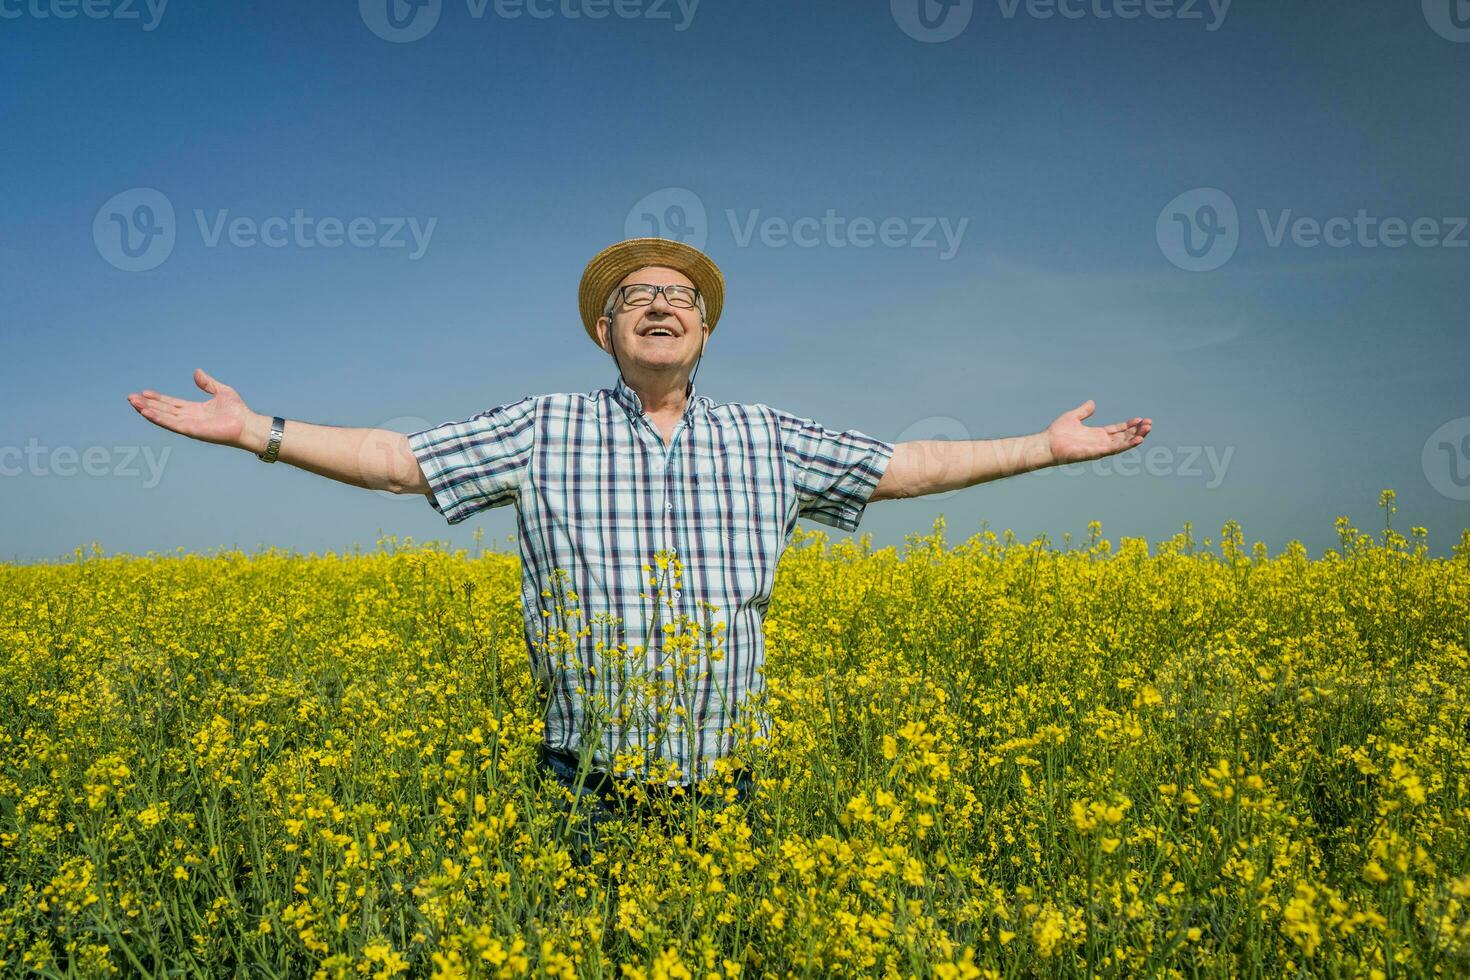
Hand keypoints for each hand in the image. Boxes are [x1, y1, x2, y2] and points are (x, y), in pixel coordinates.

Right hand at [126, 368, 258, 450]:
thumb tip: (196, 372)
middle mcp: (189, 418)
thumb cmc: (238, 411)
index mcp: (194, 410)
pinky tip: (147, 412)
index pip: (171, 403)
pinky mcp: (191, 431)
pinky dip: (158, 418)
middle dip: (147, 404)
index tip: (144, 392)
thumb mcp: (220, 391)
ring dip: (148, 410)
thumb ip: (207, 383)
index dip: (158, 398)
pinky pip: (171, 424)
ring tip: (134, 403)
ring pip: (163, 417)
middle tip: (131, 398)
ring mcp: (189, 425)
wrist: (247, 424)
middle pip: (163, 410)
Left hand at [1044, 400, 1151, 465]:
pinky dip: (1127, 444)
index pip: (1117, 430)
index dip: (1129, 425)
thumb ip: (1084, 411)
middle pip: (1123, 436)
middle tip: (1149, 423)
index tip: (1140, 419)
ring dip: (1136, 436)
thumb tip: (1092, 403)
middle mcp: (1100, 442)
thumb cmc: (1057, 432)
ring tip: (1148, 429)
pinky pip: (1115, 449)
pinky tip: (1138, 439)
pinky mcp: (1097, 452)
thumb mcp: (1073, 417)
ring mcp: (1099, 448)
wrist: (1047, 443)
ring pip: (1123, 442)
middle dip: (1137, 430)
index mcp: (1096, 434)